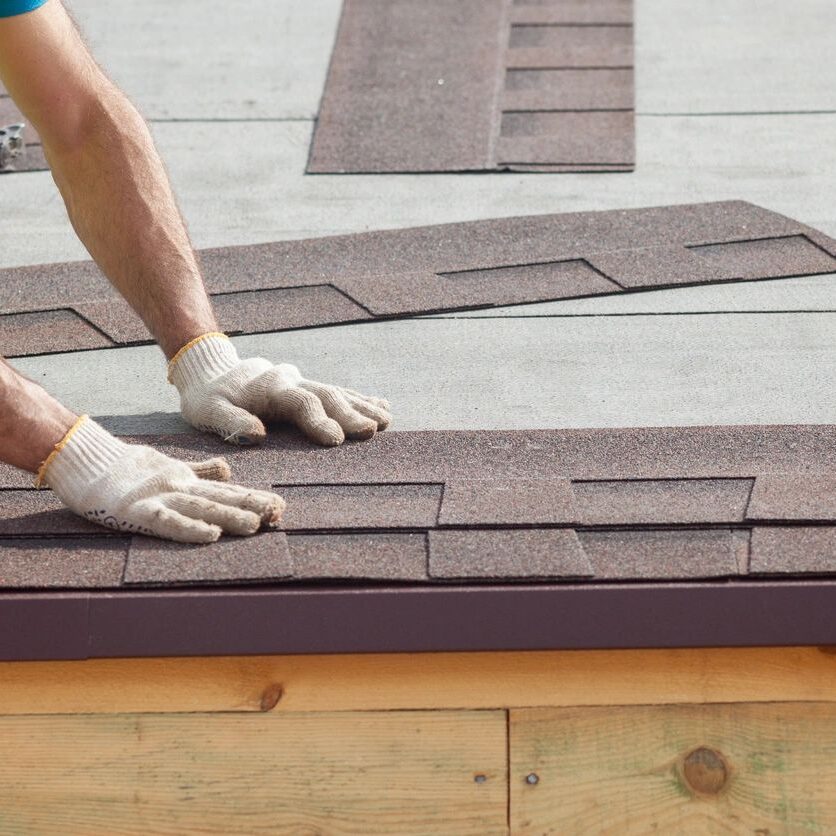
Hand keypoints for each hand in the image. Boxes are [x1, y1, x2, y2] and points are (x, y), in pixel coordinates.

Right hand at [41, 416, 284, 542]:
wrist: (87, 461)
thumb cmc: (127, 469)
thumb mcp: (170, 467)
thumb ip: (199, 470)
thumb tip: (227, 470)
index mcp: (187, 480)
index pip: (226, 490)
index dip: (253, 498)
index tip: (280, 507)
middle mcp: (179, 487)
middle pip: (222, 497)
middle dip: (252, 506)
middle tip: (279, 514)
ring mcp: (160, 498)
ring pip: (202, 507)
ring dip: (230, 516)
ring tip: (255, 524)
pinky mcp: (137, 511)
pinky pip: (167, 521)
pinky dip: (190, 528)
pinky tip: (210, 535)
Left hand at [169, 333, 390, 445]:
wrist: (211, 369)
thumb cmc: (208, 398)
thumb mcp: (207, 410)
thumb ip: (230, 422)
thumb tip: (257, 435)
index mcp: (270, 388)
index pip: (300, 402)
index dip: (318, 420)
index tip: (336, 439)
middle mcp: (291, 380)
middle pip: (326, 395)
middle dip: (350, 413)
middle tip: (372, 430)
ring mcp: (302, 381)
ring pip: (337, 392)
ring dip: (362, 406)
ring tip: (385, 420)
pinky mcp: (307, 386)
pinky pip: (338, 391)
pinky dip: (360, 398)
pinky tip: (382, 406)